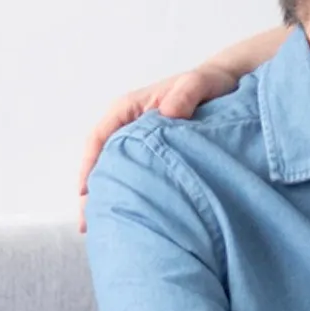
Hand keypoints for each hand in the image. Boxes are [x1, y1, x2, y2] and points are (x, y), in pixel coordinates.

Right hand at [77, 66, 239, 230]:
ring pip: (113, 169)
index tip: (86, 193)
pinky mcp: (150, 152)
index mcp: (129, 107)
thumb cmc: (208, 82)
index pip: (99, 137)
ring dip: (106, 194)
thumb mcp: (198, 83)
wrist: (224, 83)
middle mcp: (127, 124)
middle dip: (92, 190)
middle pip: (100, 159)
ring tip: (100, 228)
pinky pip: (131, 172)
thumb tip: (169, 113)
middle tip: (88, 224)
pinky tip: (127, 214)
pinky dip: (125, 192)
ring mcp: (137, 139)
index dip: (89, 166)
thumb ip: (185, 95)